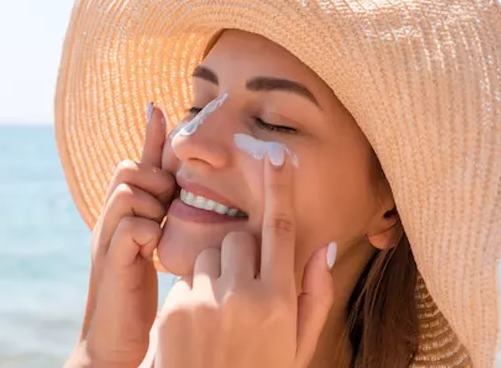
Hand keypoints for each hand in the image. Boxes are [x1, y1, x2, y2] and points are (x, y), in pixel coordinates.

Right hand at [68, 104, 175, 367]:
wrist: (115, 342)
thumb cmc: (139, 296)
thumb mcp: (154, 249)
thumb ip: (164, 219)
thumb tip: (181, 193)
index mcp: (124, 215)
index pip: (136, 164)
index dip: (149, 136)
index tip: (159, 106)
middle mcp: (110, 220)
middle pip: (127, 168)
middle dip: (153, 178)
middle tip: (166, 205)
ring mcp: (106, 239)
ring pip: (127, 190)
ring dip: (151, 203)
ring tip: (160, 228)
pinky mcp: (110, 261)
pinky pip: (130, 225)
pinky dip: (146, 231)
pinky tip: (153, 250)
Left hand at [155, 147, 335, 367]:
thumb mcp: (298, 345)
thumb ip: (316, 295)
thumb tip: (325, 247)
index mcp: (279, 301)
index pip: (281, 230)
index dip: (280, 188)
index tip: (276, 155)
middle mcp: (243, 296)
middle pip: (239, 238)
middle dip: (241, 254)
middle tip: (242, 290)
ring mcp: (206, 301)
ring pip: (210, 254)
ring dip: (215, 273)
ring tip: (219, 314)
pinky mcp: (174, 308)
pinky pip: (186, 278)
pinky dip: (193, 293)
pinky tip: (198, 326)